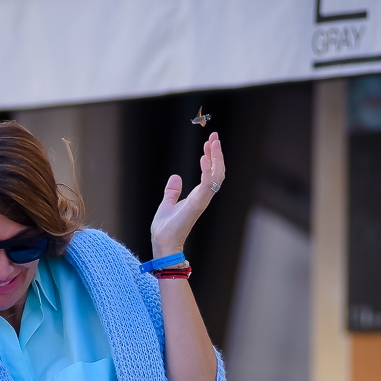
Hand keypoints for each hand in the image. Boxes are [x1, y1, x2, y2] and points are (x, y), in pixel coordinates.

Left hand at [151, 132, 226, 257]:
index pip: (210, 173)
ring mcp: (201, 201)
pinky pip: (207, 185)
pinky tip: (204, 158)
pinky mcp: (196, 204)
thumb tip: (175, 177)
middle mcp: (203, 197)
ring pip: (217, 176)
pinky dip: (207, 171)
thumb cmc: (166, 228)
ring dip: (216, 158)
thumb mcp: (167, 204)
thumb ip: (172, 191)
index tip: (209, 143)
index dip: (211, 157)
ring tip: (212, 142)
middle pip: (218, 172)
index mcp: (198, 196)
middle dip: (217, 154)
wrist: (162, 243)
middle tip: (214, 137)